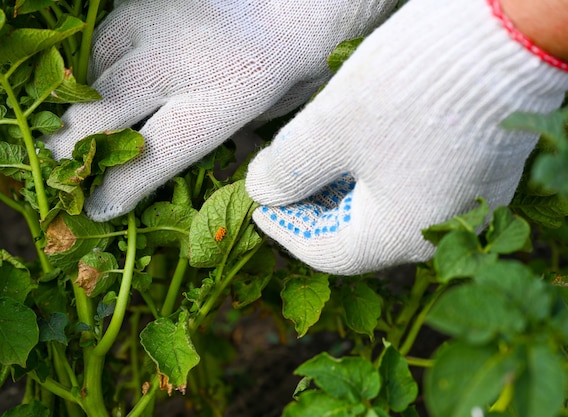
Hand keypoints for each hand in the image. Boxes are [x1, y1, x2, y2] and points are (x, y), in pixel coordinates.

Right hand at [45, 0, 395, 220]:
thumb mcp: (273, 113)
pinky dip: (103, 62)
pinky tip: (112, 76)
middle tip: (62, 165)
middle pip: (104, 111)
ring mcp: (156, 22)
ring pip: (96, 70)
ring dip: (88, 100)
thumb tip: (188, 161)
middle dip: (76, 145)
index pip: (157, 154)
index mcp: (226, 98)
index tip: (99, 208)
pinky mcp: (144, 0)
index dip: (122, 187)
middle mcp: (182, 61)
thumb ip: (229, 139)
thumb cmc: (296, 61)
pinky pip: (105, 36)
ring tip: (88, 120)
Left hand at [245, 0, 567, 274]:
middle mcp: (442, 230)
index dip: (286, 230)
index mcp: (403, 236)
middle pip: (360, 233)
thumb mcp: (331, 128)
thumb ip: (288, 169)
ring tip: (316, 157)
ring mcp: (470, 201)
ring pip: (390, 208)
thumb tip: (262, 190)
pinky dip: (382, 174)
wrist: (506, 37)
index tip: (259, 206)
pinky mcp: (485, 170)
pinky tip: (362, 146)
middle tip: (283, 177)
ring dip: (347, 188)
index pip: (329, 253)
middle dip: (315, 206)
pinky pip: (421, 186)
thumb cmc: (413, 88)